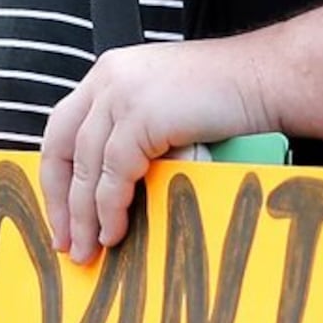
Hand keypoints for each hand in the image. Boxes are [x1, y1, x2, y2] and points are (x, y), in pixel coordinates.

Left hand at [38, 38, 273, 262]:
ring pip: (85, 167)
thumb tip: (113, 187)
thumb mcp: (165, 104)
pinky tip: (114, 231)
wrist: (266, 77)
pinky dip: (110, 209)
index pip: (63, 129)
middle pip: (60, 148)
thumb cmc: (227, 94)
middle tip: (64, 240)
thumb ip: (134, 128)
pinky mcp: (140, 116)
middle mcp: (107, 79)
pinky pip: (113, 174)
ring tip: (88, 249)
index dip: (56, 177)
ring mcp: (121, 95)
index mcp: (109, 73)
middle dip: (60, 201)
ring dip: (84, 216)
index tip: (61, 214)